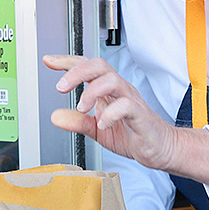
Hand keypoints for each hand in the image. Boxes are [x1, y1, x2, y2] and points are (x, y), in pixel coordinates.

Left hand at [42, 54, 208, 185]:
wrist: (159, 148)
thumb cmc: (132, 134)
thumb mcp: (97, 130)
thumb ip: (77, 122)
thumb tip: (55, 117)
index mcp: (108, 90)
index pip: (87, 67)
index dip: (68, 61)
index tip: (49, 61)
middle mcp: (119, 90)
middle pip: (99, 66)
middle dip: (76, 72)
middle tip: (60, 87)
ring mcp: (131, 100)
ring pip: (112, 81)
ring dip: (91, 92)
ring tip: (82, 108)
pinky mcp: (141, 116)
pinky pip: (127, 106)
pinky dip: (111, 114)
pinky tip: (102, 125)